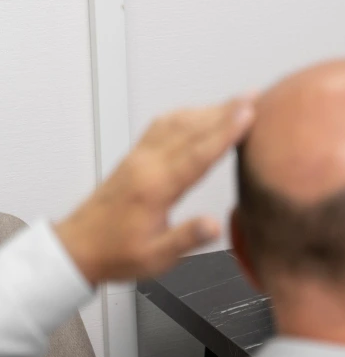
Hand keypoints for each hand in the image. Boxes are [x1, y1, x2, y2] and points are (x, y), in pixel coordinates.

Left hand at [55, 96, 255, 284]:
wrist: (78, 249)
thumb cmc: (117, 254)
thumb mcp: (156, 259)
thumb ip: (186, 238)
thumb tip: (214, 224)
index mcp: (155, 188)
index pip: (198, 153)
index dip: (226, 132)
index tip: (248, 113)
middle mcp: (147, 165)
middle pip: (192, 129)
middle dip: (226, 111)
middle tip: (255, 97)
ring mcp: (139, 157)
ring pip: (177, 122)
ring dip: (209, 109)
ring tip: (237, 102)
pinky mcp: (135, 156)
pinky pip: (162, 125)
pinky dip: (186, 114)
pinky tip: (199, 113)